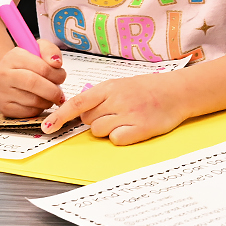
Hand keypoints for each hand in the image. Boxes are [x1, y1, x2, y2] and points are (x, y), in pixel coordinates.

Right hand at [0, 39, 67, 117]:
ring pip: (34, 100)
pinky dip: (40, 109)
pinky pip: (29, 112)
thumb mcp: (38, 50)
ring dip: (48, 101)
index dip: (57, 74)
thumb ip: (50, 51)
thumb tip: (56, 63)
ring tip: (50, 96)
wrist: (8, 77)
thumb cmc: (27, 64)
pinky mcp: (5, 108)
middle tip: (60, 93)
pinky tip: (40, 102)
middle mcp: (4, 74)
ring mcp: (2, 93)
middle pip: (34, 84)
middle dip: (53, 91)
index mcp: (13, 57)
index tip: (61, 76)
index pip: (42, 67)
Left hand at [42, 75, 186, 143]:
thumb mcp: (121, 85)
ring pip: (99, 131)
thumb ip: (100, 97)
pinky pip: (116, 139)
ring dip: (108, 129)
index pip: (77, 102)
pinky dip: (121, 137)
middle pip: (87, 120)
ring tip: (126, 119)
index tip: (47, 127)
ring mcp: (129, 114)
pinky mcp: (140, 129)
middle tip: (114, 114)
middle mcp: (117, 100)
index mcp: (109, 87)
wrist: (178, 92)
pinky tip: (133, 128)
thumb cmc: (148, 89)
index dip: (60, 116)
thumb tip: (79, 111)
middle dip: (96, 120)